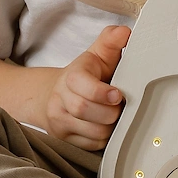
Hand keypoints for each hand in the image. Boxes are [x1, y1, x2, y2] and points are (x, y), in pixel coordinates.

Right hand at [40, 25, 130, 149]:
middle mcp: (60, 99)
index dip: (101, 92)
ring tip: (114, 116)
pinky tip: (105, 126)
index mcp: (71, 76)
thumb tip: (124, 32)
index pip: (81, 85)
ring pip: (92, 132)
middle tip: (120, 106)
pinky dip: (104, 139)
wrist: (53, 96)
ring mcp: (59, 121)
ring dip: (110, 126)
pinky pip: (91, 145)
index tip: (117, 94)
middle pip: (84, 110)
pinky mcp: (63, 138)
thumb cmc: (85, 75)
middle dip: (109, 111)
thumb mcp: (97, 54)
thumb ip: (111, 41)